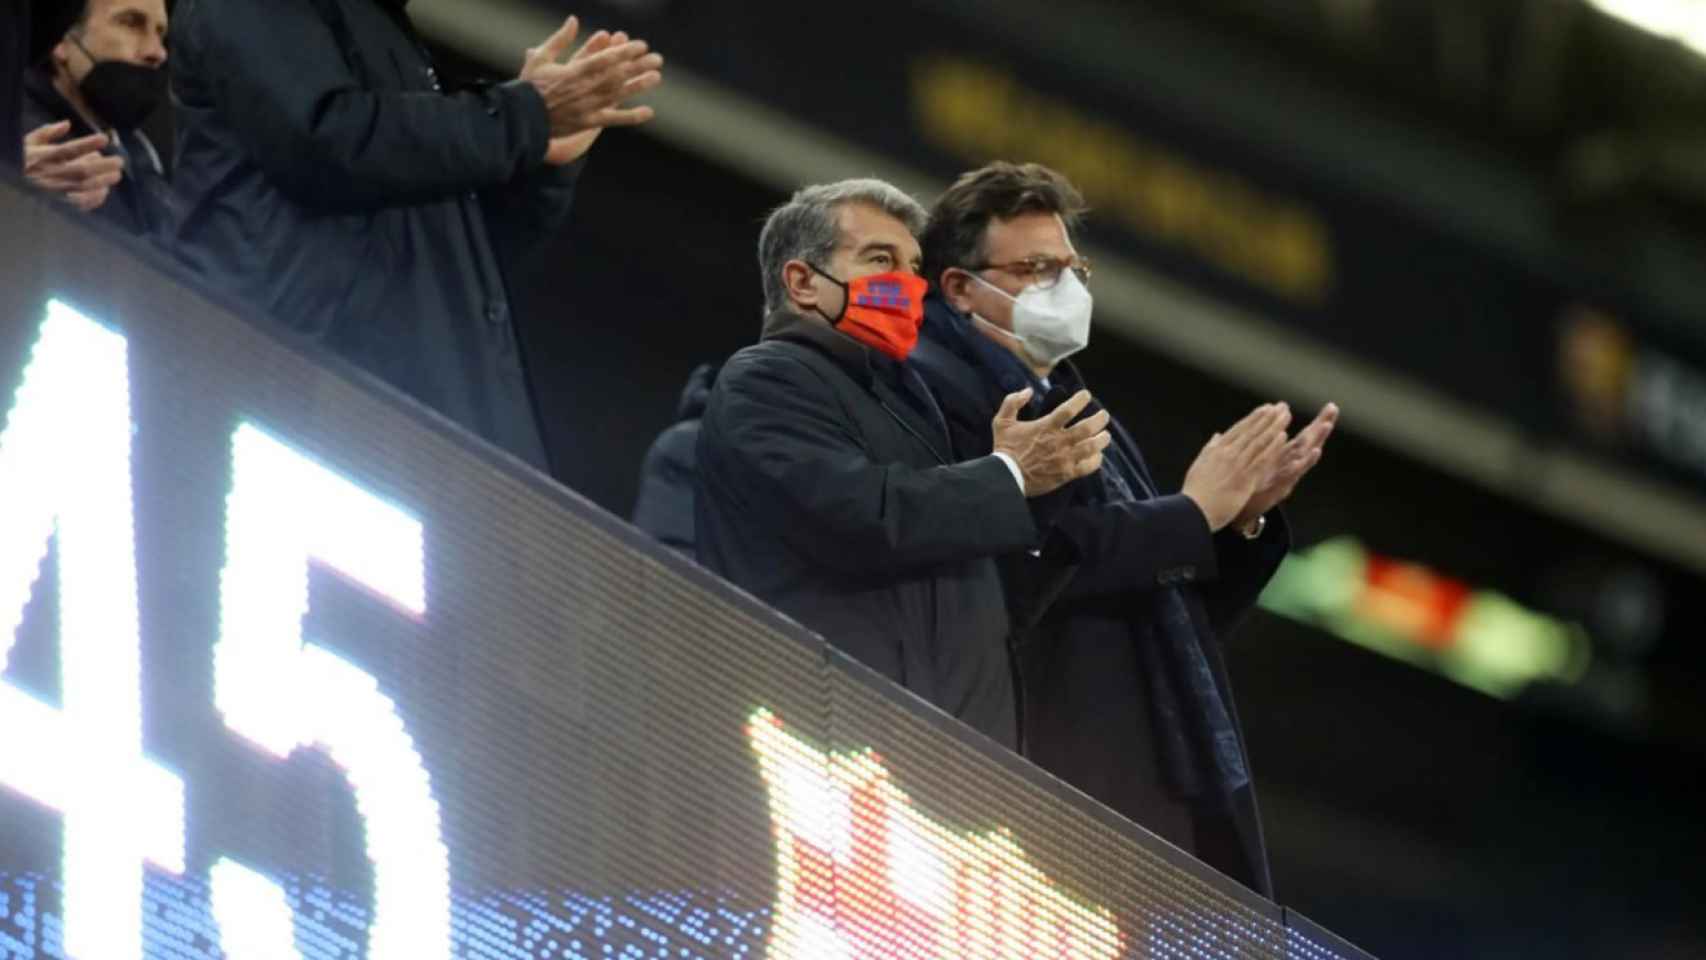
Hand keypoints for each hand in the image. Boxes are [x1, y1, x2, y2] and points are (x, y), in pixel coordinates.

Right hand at [23, 121, 122, 211]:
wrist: (12, 189)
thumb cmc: (21, 162)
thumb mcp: (27, 144)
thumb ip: (46, 133)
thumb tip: (67, 123)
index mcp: (43, 156)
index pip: (68, 149)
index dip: (87, 143)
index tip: (104, 138)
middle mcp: (50, 173)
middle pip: (81, 169)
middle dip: (103, 165)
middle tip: (119, 161)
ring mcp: (55, 190)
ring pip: (83, 186)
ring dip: (103, 181)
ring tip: (117, 175)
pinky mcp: (58, 203)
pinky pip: (79, 203)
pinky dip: (93, 198)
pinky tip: (104, 192)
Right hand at [520, 16, 663, 164]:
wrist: (521, 118)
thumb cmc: (529, 86)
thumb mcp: (540, 57)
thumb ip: (560, 39)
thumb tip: (573, 20)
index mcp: (573, 71)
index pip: (604, 59)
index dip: (624, 52)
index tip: (640, 45)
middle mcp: (583, 89)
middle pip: (616, 75)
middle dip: (637, 66)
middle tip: (657, 58)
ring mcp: (587, 106)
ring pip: (618, 94)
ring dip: (638, 86)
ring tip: (656, 77)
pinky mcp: (588, 122)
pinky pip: (613, 119)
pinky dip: (631, 116)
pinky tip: (649, 112)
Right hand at [991, 388, 1111, 497]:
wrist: (1006, 478)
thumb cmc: (1005, 449)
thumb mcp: (1001, 421)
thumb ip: (1012, 402)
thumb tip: (1028, 390)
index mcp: (1045, 427)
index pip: (1069, 409)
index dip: (1081, 400)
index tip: (1086, 395)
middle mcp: (1058, 442)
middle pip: (1087, 427)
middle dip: (1100, 419)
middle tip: (1104, 415)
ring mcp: (1064, 459)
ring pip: (1092, 447)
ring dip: (1102, 439)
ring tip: (1106, 435)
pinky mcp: (1066, 474)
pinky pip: (1088, 467)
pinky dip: (1096, 460)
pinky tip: (1097, 456)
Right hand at [1180, 403, 1291, 531]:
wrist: (1194, 510)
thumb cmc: (1196, 491)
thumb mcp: (1199, 464)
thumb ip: (1210, 448)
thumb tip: (1217, 436)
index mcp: (1217, 450)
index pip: (1239, 429)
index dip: (1254, 418)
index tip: (1266, 408)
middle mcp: (1228, 453)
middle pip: (1252, 431)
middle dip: (1268, 418)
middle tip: (1282, 407)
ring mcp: (1238, 465)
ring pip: (1259, 442)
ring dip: (1274, 427)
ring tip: (1286, 416)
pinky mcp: (1246, 478)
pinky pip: (1262, 459)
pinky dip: (1272, 447)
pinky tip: (1282, 437)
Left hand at [1232, 402, 1337, 531]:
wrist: (1241, 510)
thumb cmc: (1250, 485)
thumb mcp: (1258, 461)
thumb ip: (1264, 445)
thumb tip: (1267, 428)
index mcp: (1284, 456)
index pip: (1304, 436)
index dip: (1317, 422)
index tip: (1331, 406)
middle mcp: (1289, 465)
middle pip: (1309, 443)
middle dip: (1322, 426)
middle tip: (1333, 409)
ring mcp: (1287, 476)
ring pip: (1304, 455)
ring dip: (1316, 440)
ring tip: (1325, 425)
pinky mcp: (1282, 487)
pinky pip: (1295, 473)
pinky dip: (1305, 462)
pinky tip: (1316, 451)